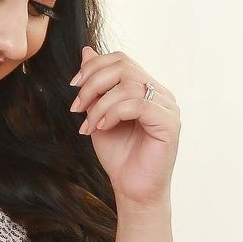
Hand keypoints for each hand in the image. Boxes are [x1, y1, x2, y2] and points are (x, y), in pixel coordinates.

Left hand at [69, 45, 179, 208]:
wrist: (132, 190)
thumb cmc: (119, 155)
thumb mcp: (99, 114)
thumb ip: (96, 85)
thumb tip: (86, 51)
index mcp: (146, 88)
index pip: (120, 60)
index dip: (93, 68)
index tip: (73, 87)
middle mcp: (160, 93)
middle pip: (123, 66)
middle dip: (92, 83)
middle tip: (77, 107)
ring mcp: (168, 107)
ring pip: (127, 85)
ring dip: (99, 105)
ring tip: (88, 125)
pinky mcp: (169, 123)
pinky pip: (137, 104)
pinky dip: (113, 113)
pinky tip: (102, 128)